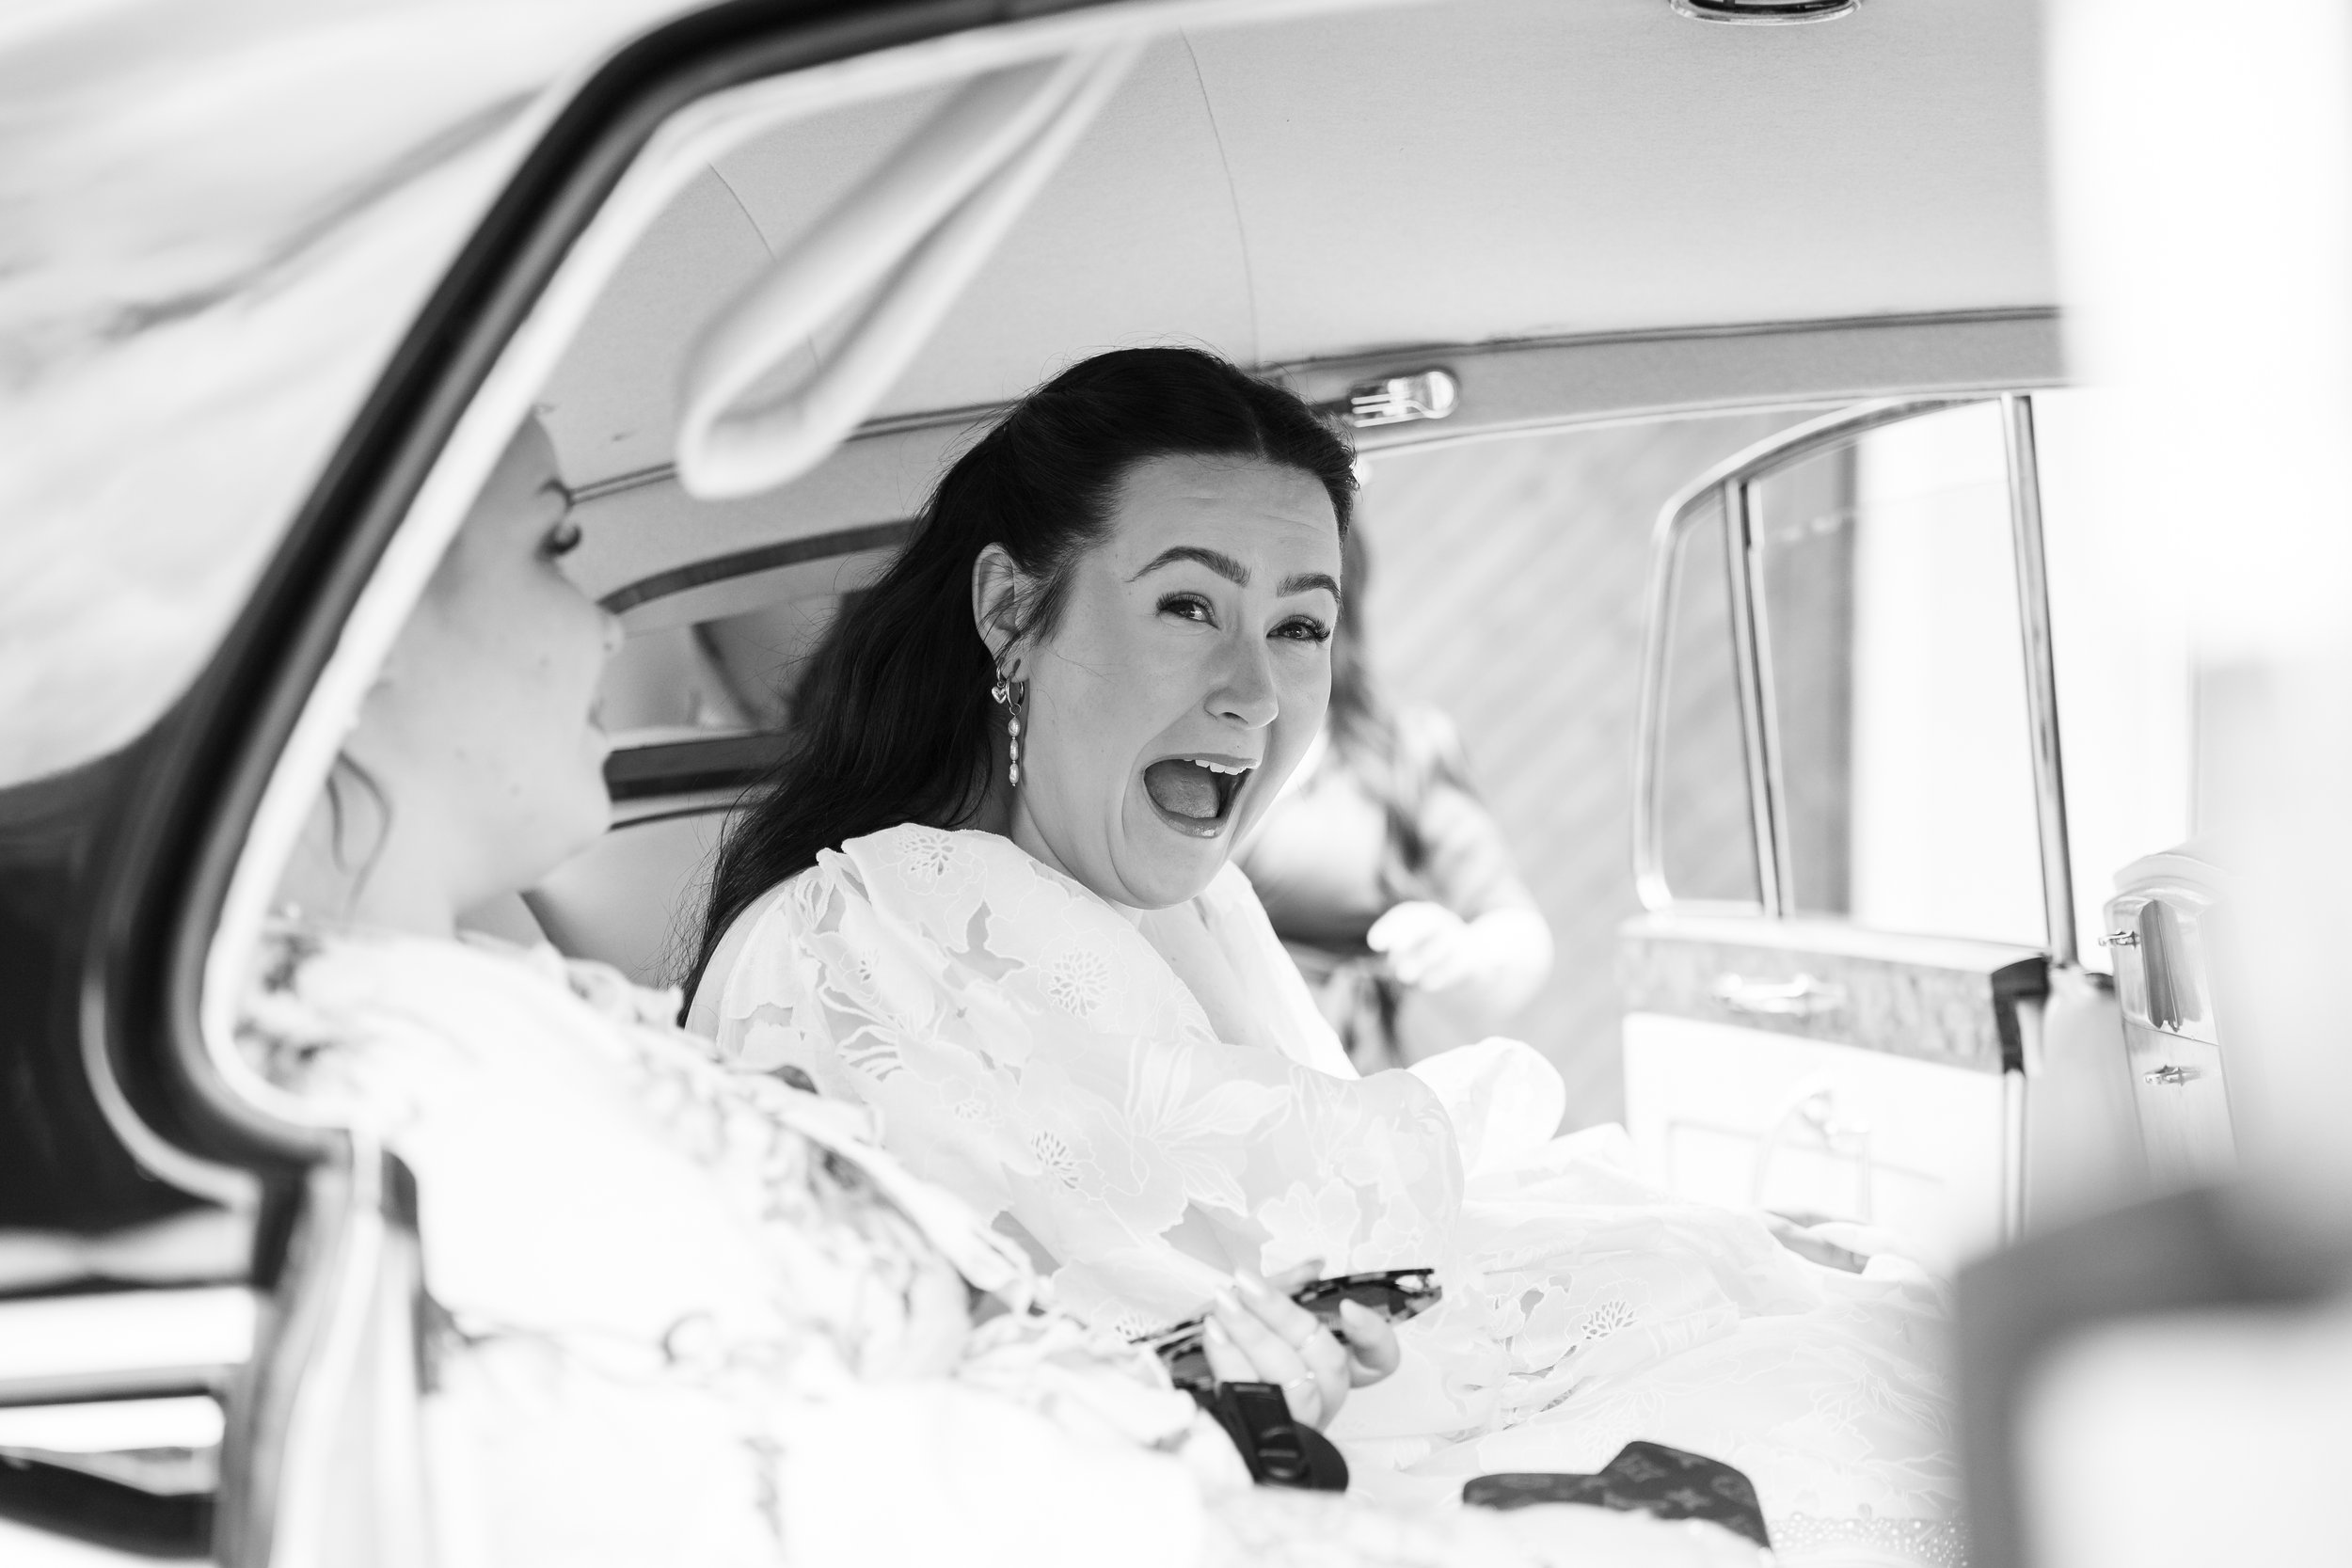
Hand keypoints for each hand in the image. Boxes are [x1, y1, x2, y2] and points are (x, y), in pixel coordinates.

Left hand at [1201, 1259, 1401, 1428]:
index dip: (1374, 1336)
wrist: (1173, 1389)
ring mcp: (1290, 1422)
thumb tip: (1315, 1266)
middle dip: (1286, 1315)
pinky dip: (1231, 1359)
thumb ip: (1286, 1288)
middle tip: (1246, 1283)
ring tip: (1223, 1303)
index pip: (1378, 1361)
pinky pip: (1252, 1398)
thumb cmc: (1221, 1347)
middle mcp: (1318, 1398)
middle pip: (1327, 1362)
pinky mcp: (1257, 1435)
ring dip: (1255, 1335)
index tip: (1347, 1305)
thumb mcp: (1251, 1309)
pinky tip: (1213, 1333)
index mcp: (1325, 1368)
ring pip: (1292, 1381)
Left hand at [1367, 900, 1484, 991]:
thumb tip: (1393, 961)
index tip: (1374, 943)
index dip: (1390, 926)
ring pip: (1443, 941)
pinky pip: (1460, 961)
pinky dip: (1443, 973)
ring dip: (1422, 957)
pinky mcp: (1474, 956)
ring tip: (1404, 974)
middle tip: (1393, 950)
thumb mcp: (1416, 950)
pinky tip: (1426, 985)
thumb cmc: (1433, 953)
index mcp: (1427, 916)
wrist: (1474, 956)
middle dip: (1409, 932)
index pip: (1408, 914)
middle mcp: (1444, 922)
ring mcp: (1460, 938)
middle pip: (1427, 920)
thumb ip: (1402, 953)